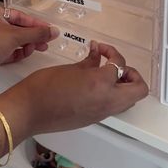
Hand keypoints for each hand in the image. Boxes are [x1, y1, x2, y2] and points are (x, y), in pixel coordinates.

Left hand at [0, 6, 59, 87]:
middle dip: (32, 36)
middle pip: (18, 28)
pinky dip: (18, 52)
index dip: (35, 23)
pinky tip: (28, 54)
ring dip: (27, 44)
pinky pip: (9, 50)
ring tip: (40, 49)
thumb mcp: (16, 36)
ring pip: (14, 40)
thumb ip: (37, 33)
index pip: (19, 16)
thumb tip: (55, 31)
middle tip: (46, 43)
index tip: (49, 30)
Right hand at [3, 42, 148, 137]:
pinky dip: (112, 94)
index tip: (100, 48)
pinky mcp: (93, 119)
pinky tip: (95, 83)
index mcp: (100, 84)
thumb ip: (89, 61)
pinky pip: (114, 107)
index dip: (111, 52)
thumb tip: (97, 54)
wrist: (29, 111)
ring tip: (106, 73)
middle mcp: (106, 101)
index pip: (119, 64)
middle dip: (131, 73)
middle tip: (114, 63)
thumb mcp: (70, 68)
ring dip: (124, 85)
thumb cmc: (44, 87)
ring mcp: (101, 113)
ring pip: (128, 101)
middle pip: (138, 90)